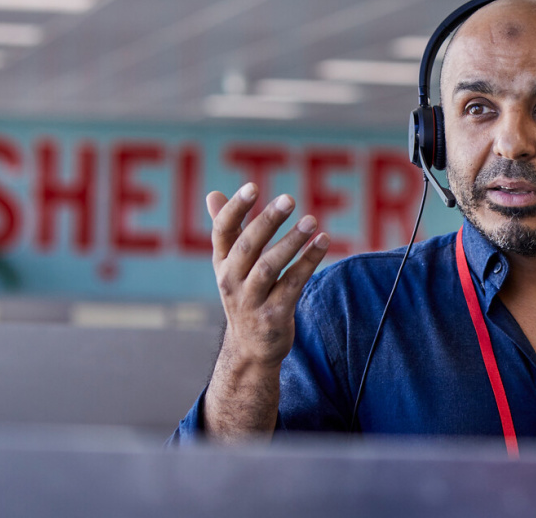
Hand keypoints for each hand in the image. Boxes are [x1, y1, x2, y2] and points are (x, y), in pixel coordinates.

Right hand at [209, 183, 329, 367]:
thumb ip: (227, 230)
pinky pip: (293, 284)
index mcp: (222, 263)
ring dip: (292, 242)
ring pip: (270, 266)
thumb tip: (212, 194)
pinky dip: (309, 262)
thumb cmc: (244, 294)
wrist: (250, 348)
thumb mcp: (230, 265)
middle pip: (247, 246)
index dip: (235, 209)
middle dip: (268, 221)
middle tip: (289, 199)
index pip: (222, 231)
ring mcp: (252, 300)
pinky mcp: (274, 315)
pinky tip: (324, 242)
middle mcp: (231, 280)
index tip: (253, 187)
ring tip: (312, 220)